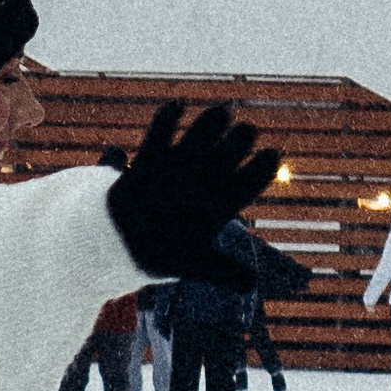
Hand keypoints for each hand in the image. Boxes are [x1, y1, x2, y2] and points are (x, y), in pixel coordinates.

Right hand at [108, 102, 278, 281]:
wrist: (119, 250)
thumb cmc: (161, 256)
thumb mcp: (194, 265)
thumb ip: (221, 271)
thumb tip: (251, 284)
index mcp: (219, 205)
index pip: (247, 183)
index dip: (260, 169)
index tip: (271, 154)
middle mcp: (202, 183)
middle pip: (225, 157)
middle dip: (237, 143)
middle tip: (248, 130)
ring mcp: (177, 169)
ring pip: (198, 141)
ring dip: (209, 126)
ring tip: (223, 110)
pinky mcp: (149, 162)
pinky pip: (160, 136)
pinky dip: (167, 120)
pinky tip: (178, 105)